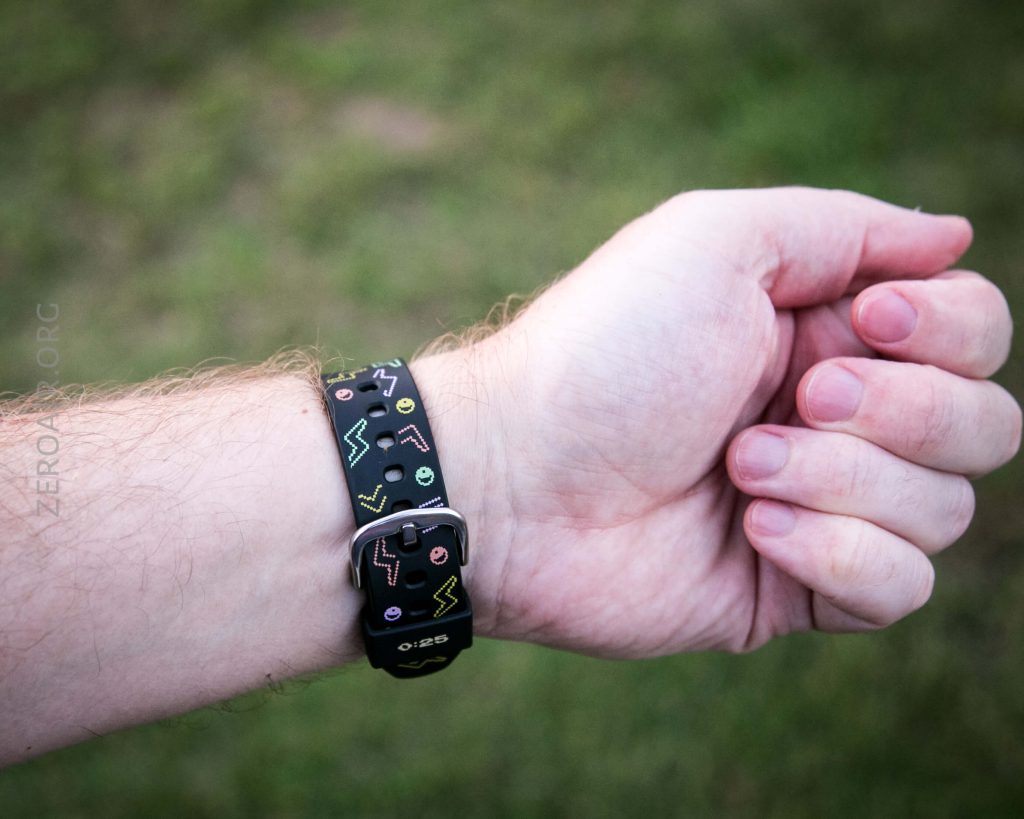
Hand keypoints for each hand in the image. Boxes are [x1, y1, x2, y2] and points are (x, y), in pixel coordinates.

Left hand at [429, 187, 1020, 657]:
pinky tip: (753, 532)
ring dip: (845, 482)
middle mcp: (837, 416)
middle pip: (983, 424)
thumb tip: (954, 238)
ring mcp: (824, 505)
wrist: (518, 480)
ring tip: (739, 470)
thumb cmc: (607, 352)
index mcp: (827, 329)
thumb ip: (844, 228)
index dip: (949, 331)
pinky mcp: (798, 585)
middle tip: (795, 399)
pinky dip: (840, 556)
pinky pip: (900, 587)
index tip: (869, 321)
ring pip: (946, 508)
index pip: (973, 330)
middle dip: (900, 412)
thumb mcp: (715, 243)